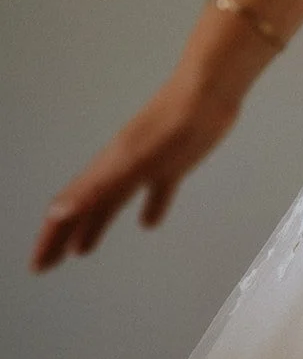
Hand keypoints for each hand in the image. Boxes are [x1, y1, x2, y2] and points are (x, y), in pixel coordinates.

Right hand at [31, 73, 239, 272]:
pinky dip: (149, 208)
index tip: (38, 267)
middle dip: (63, 237)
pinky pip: (155, 191)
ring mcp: (146, 166)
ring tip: (83, 251)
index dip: (51, 239)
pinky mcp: (174, 163)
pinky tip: (148, 223)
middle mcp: (118, 169)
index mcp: (105, 170)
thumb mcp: (133, 159)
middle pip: (84, 209)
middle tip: (49, 266)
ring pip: (112, 202)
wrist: (209, 92)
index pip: (68, 210)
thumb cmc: (171, 124)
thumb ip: (98, 185)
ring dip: (96, 226)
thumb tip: (58, 212)